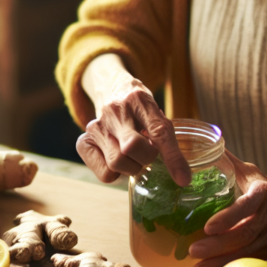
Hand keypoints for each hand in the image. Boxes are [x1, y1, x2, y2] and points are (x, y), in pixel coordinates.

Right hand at [76, 75, 190, 186]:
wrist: (110, 88)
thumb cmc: (138, 106)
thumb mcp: (155, 111)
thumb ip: (165, 136)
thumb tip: (183, 176)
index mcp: (138, 99)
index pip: (158, 130)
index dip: (172, 157)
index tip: (182, 178)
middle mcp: (114, 110)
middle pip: (132, 148)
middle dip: (146, 158)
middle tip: (148, 153)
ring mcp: (96, 126)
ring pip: (117, 163)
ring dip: (131, 167)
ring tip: (133, 156)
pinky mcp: (84, 141)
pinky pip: (104, 173)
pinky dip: (115, 173)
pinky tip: (118, 159)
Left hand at [188, 152, 266, 266]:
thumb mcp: (254, 174)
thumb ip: (231, 164)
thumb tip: (211, 145)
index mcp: (262, 195)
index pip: (245, 207)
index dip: (228, 218)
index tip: (208, 226)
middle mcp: (266, 218)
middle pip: (242, 235)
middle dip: (217, 246)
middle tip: (194, 251)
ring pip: (244, 254)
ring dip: (219, 264)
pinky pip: (248, 263)